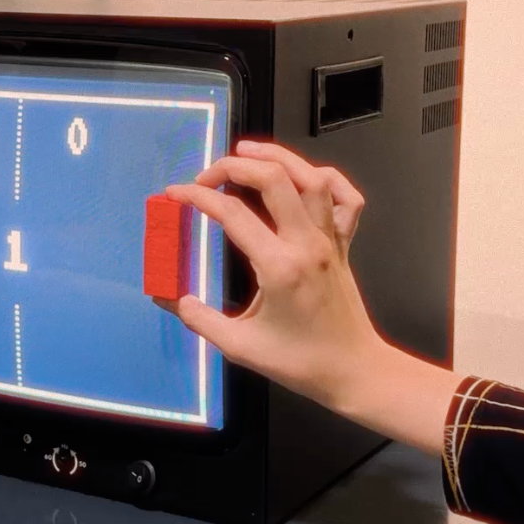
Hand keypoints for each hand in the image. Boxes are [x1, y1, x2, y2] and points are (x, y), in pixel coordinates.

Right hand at [156, 140, 382, 408]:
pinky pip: (345, 198)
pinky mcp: (344, 244)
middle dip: (234, 166)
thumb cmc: (299, 362)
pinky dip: (326, 178)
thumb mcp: (240, 346)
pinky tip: (303, 176)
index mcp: (278, 266)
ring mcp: (330, 240)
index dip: (197, 197)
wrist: (355, 372)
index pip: (232, 213)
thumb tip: (168, 298)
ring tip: (246, 151)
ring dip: (277, 157)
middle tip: (206, 176)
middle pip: (274, 179)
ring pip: (311, 178)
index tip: (174, 195)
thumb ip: (199, 319)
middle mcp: (306, 244)